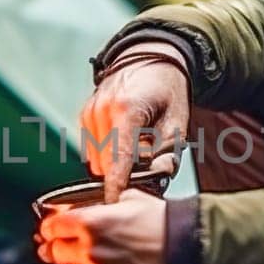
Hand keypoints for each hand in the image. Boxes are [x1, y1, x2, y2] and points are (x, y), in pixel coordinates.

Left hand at [35, 189, 165, 263]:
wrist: (188, 256)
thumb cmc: (164, 224)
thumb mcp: (133, 199)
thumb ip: (106, 204)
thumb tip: (95, 207)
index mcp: (88, 222)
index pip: (52, 226)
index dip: (51, 227)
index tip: (52, 229)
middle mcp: (86, 250)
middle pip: (55, 251)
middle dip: (58, 247)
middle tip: (61, 247)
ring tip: (86, 263)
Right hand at [80, 42, 189, 202]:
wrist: (151, 60)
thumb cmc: (168, 93)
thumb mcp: (178, 124)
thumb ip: (167, 155)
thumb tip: (155, 180)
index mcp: (128, 109)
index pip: (119, 156)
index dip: (116, 183)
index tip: (114, 203)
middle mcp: (103, 109)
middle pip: (107, 162)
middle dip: (125, 173)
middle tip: (148, 163)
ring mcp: (90, 111)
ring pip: (97, 160)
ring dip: (115, 164)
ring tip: (137, 147)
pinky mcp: (84, 115)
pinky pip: (93, 150)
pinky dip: (108, 153)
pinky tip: (124, 139)